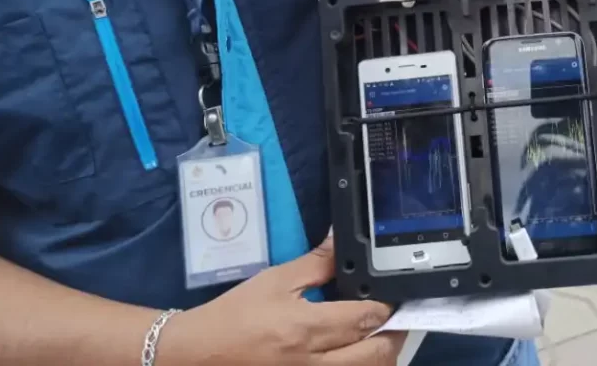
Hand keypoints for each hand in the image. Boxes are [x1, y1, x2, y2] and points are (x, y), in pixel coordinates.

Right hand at [158, 235, 404, 365]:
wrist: (199, 353)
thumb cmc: (236, 314)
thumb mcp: (276, 280)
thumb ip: (316, 263)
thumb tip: (343, 242)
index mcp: (307, 328)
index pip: (366, 318)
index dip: (388, 305)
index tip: (395, 295)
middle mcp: (313, 362)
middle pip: (376, 354)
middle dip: (395, 334)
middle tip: (397, 317)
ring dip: (382, 355)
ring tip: (382, 336)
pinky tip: (357, 354)